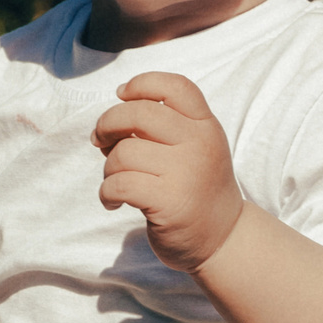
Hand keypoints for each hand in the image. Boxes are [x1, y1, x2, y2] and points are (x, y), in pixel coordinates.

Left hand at [93, 72, 243, 271]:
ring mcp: (185, 173)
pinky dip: (107, 193)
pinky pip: (119, 184)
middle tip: (100, 139)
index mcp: (206, 126)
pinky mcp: (169, 202)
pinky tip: (113, 201)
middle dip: (107, 124)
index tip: (122, 94)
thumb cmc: (197, 189)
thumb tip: (107, 123)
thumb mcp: (195, 148)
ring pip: (123, 153)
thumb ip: (163, 129)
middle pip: (138, 113)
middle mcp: (199, 144)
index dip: (142, 83)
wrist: (222, 238)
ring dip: (108, 167)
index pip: (175, 86)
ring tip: (117, 181)